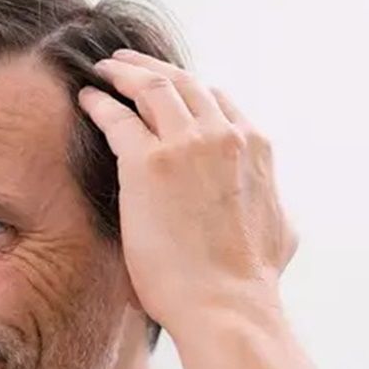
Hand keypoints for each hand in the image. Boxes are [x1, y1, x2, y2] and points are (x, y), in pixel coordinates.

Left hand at [77, 49, 297, 334]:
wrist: (226, 305)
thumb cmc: (250, 281)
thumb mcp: (281, 228)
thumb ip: (269, 200)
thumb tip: (269, 201)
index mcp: (255, 148)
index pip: (217, 101)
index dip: (188, 91)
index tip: (167, 91)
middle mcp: (224, 135)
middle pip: (183, 83)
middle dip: (153, 68)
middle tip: (127, 63)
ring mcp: (186, 145)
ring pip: (151, 87)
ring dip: (125, 72)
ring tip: (104, 69)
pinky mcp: (147, 162)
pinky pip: (117, 116)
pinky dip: (100, 102)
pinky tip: (87, 99)